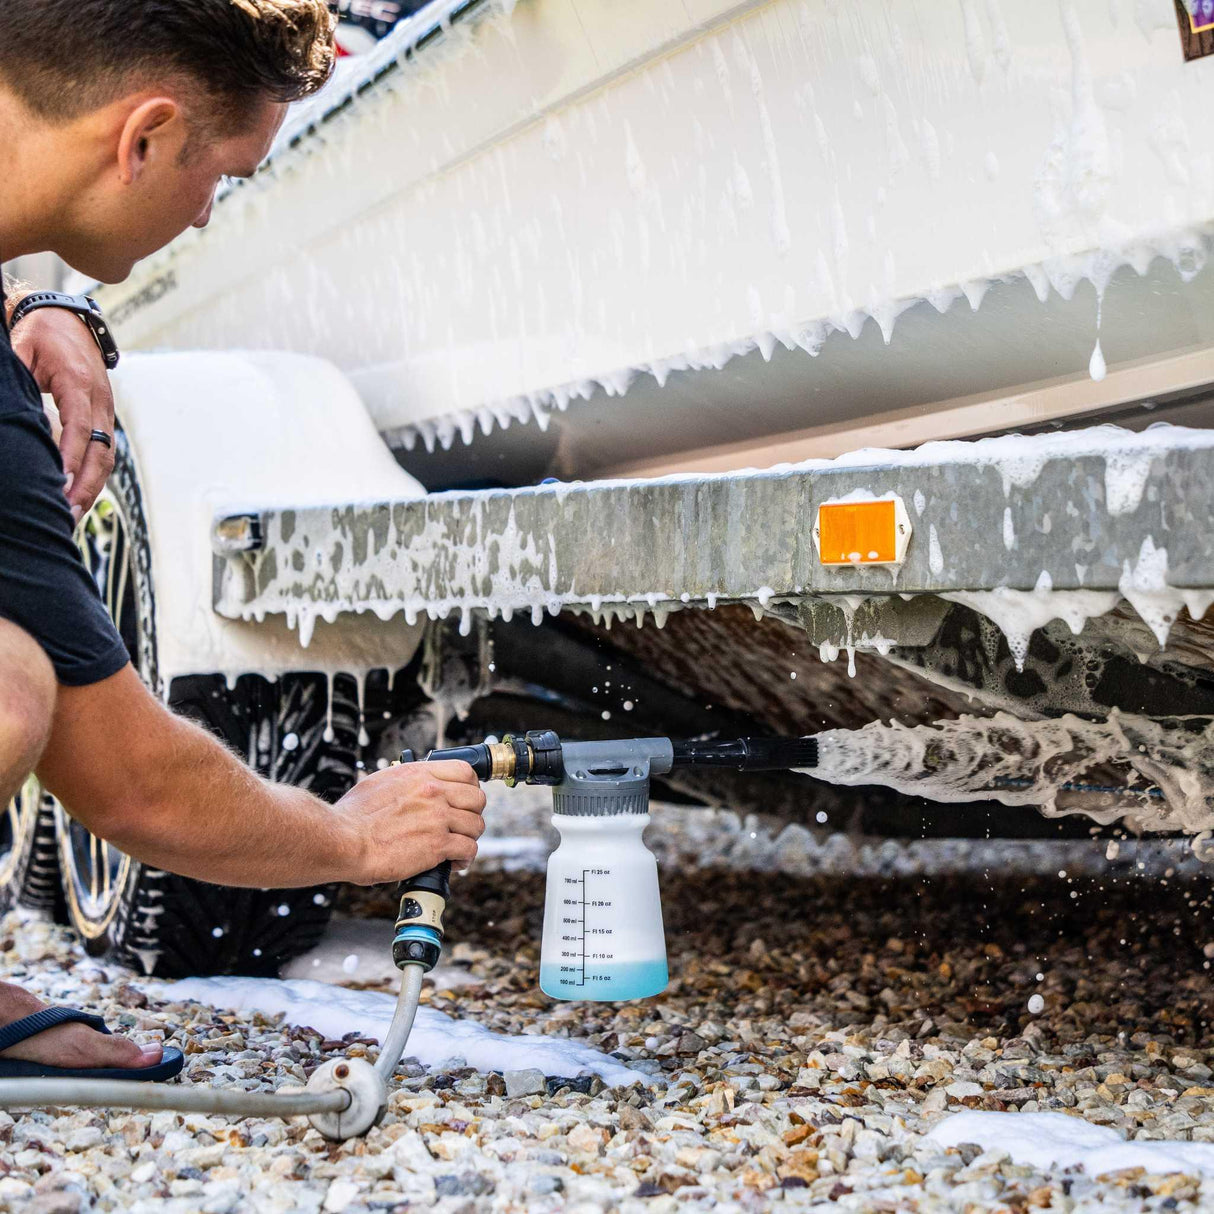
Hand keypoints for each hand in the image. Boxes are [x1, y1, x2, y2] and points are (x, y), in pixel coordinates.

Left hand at [10, 306, 114, 522]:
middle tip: (68, 513)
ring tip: (72, 515)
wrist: (67, 321)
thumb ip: (20, 387)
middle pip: (100, 451)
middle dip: (85, 484)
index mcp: (78, 382)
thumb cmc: (39, 336)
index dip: (70, 457)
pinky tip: (78, 497)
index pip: (79, 427)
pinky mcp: (104, 419)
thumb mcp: (21, 354)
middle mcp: (100, 400)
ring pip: (106, 457)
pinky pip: (104, 453)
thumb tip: (14, 422)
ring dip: (91, 487)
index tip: (60, 483)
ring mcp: (106, 411)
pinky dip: (93, 477)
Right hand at [335, 760, 486, 884]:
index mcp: (420, 774)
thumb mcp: (381, 781)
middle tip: (460, 825)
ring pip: (476, 825)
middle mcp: (433, 792)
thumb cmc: (353, 815)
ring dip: (469, 837)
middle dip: (472, 813)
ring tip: (457, 846)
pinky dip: (464, 858)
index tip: (464, 799)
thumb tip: (416, 784)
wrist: (343, 840)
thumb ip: (405, 781)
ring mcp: (438, 818)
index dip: (470, 787)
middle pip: (477, 799)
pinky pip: (468, 848)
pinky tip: (454, 862)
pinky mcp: (437, 844)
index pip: (466, 772)